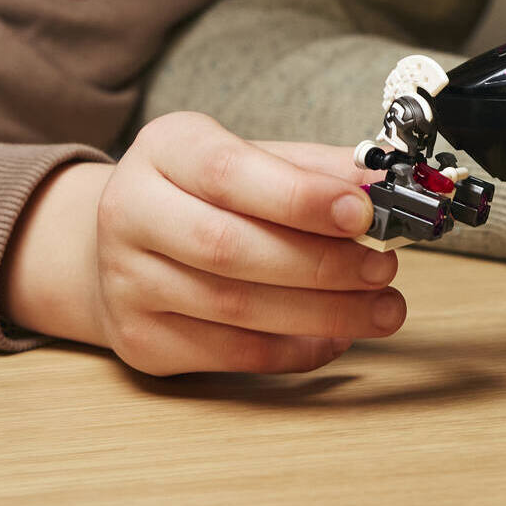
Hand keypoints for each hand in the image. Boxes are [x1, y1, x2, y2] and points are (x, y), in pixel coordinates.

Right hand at [0, 113, 407, 375]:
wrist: (123, 242)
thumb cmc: (205, 195)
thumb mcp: (254, 159)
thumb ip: (315, 170)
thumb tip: (380, 187)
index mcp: (162, 150)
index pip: (229, 173)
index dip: (300, 197)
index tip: (362, 212)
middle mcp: (129, 213)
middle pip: (229, 248)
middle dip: (321, 263)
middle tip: (383, 268)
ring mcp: (127, 283)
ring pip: (234, 307)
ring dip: (323, 312)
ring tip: (381, 308)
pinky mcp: (141, 342)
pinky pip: (230, 354)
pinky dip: (295, 349)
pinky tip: (337, 335)